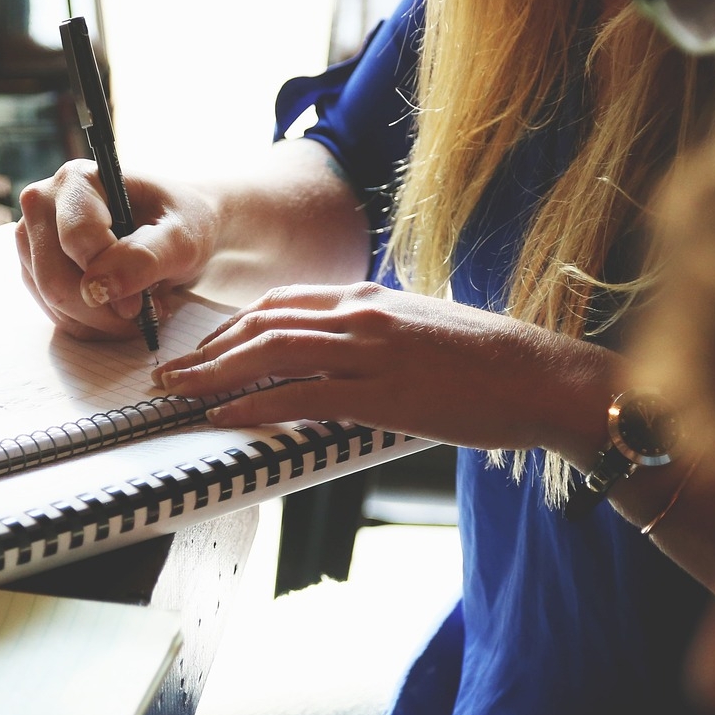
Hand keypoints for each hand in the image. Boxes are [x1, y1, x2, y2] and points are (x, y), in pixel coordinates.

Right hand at [15, 160, 218, 339]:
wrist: (177, 229)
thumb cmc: (182, 222)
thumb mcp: (181, 238)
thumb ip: (144, 257)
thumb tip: (98, 288)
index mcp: (77, 180)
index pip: (76, 240)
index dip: (110, 278)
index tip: (142, 301)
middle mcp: (44, 203)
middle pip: (54, 278)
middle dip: (102, 309)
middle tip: (143, 313)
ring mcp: (33, 239)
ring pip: (52, 302)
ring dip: (100, 320)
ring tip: (138, 308)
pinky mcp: (36, 269)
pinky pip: (55, 314)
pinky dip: (91, 324)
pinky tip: (119, 311)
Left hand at [150, 282, 616, 454]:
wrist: (544, 377)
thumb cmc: (492, 364)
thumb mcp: (424, 332)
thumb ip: (378, 337)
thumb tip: (344, 358)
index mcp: (371, 298)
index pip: (282, 303)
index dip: (233, 326)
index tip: (204, 348)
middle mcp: (363, 314)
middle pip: (263, 323)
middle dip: (208, 349)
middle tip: (170, 373)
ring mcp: (370, 350)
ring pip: (270, 353)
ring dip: (213, 374)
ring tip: (178, 394)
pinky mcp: (382, 392)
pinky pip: (300, 395)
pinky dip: (253, 405)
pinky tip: (223, 417)